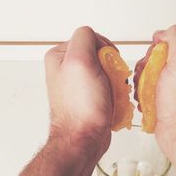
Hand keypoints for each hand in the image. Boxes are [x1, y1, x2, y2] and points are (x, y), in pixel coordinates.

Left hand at [45, 26, 113, 155]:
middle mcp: (66, 68)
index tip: (107, 65)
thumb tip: (95, 38)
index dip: (105, 49)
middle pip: (100, 54)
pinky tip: (112, 101)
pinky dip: (115, 92)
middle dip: (111, 67)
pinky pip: (108, 86)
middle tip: (109, 81)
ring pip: (107, 71)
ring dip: (115, 81)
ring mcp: (78, 84)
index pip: (90, 37)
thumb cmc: (82, 107)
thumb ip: (85, 38)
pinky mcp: (88, 97)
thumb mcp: (80, 61)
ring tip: (111, 94)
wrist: (84, 139)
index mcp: (60, 56)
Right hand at [152, 25, 175, 154]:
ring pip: (151, 70)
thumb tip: (162, 35)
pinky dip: (145, 92)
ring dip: (144, 81)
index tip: (158, 65)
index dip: (158, 51)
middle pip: (158, 55)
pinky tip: (149, 100)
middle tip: (154, 81)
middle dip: (149, 68)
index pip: (171, 39)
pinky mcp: (169, 94)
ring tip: (150, 93)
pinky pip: (149, 85)